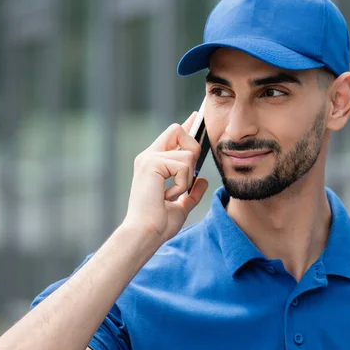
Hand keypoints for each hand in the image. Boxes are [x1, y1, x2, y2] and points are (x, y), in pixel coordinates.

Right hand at [123, 112, 208, 242]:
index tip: (197, 115)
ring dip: (187, 179)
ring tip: (171, 194)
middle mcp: (148, 156)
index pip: (171, 136)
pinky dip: (182, 184)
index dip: (186, 125)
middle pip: (178, 130)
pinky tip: (167, 196)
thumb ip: (191, 193)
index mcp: (152, 164)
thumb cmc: (159, 225)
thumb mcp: (181, 206)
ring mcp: (148, 158)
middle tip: (187, 176)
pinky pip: (183, 165)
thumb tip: (203, 181)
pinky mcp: (151, 163)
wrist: (146, 233)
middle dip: (192, 149)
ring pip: (187, 154)